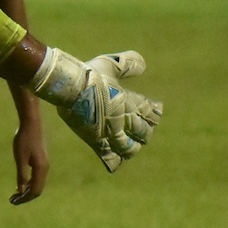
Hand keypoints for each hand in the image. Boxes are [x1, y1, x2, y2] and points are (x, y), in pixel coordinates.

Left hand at [8, 116, 49, 204]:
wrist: (32, 124)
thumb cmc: (24, 140)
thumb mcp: (20, 159)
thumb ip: (21, 175)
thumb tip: (21, 191)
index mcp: (40, 169)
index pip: (35, 191)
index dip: (25, 199)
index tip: (13, 201)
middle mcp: (45, 168)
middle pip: (38, 189)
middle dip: (26, 197)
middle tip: (13, 200)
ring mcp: (45, 164)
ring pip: (38, 183)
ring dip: (28, 190)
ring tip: (16, 194)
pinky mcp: (42, 160)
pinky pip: (37, 177)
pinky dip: (30, 183)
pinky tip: (21, 183)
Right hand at [30, 48, 162, 171]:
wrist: (70, 88)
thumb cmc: (89, 73)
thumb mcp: (111, 64)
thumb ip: (128, 64)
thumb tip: (144, 65)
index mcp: (127, 100)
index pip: (148, 110)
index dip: (154, 111)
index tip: (158, 110)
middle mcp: (122, 119)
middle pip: (142, 131)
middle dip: (145, 132)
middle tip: (145, 132)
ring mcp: (110, 132)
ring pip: (129, 148)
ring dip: (132, 148)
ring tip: (133, 148)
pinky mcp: (96, 141)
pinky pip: (109, 157)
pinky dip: (114, 162)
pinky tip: (115, 164)